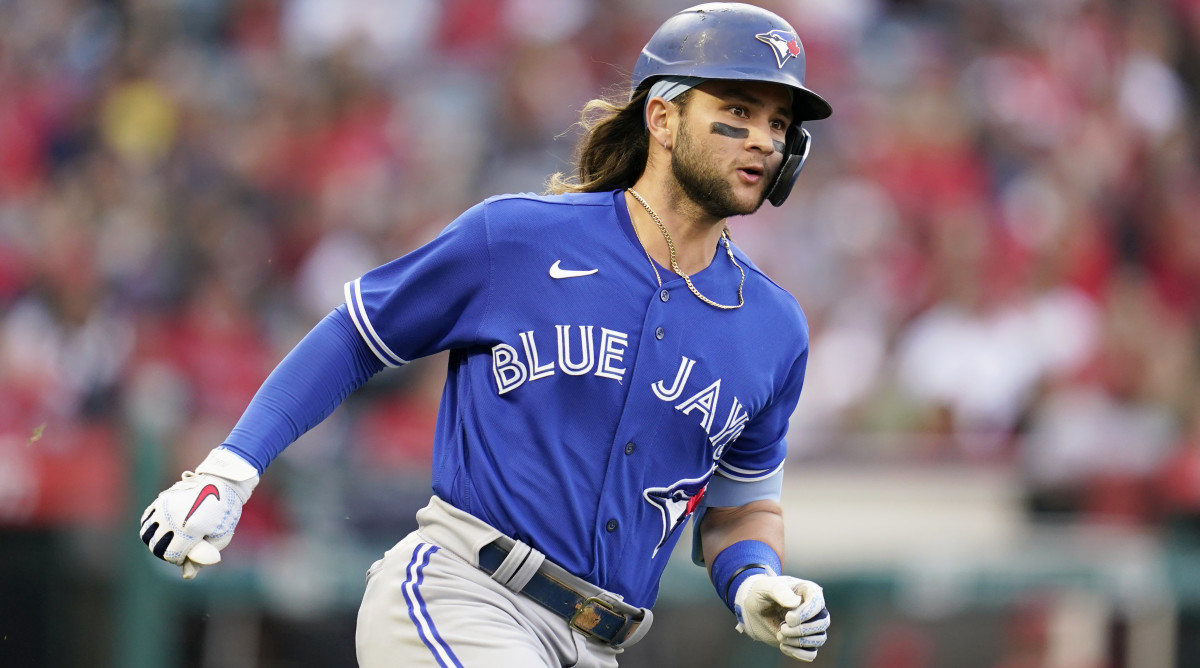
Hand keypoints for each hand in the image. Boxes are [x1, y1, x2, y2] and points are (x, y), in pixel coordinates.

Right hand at [138, 448, 258, 578]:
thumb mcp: (220, 537)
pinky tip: (163, 529)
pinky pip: (146, 520)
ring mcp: (165, 507)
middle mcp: (174, 517)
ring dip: (155, 541)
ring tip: (170, 539)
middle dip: (166, 553)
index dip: (179, 560)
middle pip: (156, 547)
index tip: (188, 556)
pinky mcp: (161, 499)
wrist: (223, 483)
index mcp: (191, 528)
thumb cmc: (225, 512)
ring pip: (146, 534)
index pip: (172, 555)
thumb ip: (201, 557)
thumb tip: (187, 576)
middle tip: (180, 548)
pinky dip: (150, 528)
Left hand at [734, 574, 829, 661]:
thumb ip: (779, 591)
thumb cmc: (762, 594)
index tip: (788, 618)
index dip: (805, 613)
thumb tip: (795, 602)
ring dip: (799, 642)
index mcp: (808, 591)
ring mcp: (812, 626)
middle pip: (823, 623)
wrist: (754, 610)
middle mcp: (814, 609)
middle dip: (802, 630)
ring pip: (819, 639)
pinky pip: (811, 653)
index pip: (818, 603)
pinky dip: (799, 654)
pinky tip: (783, 647)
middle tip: (782, 629)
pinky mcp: (805, 640)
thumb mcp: (765, 588)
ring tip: (780, 636)